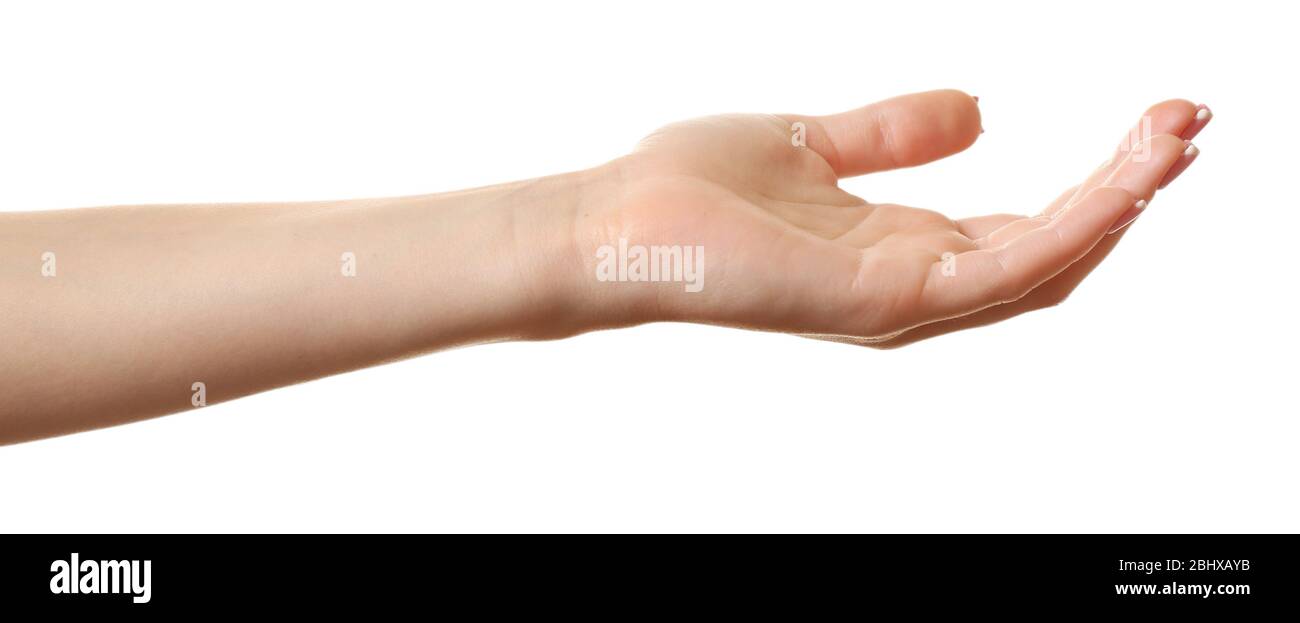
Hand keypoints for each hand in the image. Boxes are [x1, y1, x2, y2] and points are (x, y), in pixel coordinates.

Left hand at [581, 90, 1208, 343]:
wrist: (615, 222)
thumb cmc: (692, 190)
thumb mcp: (817, 142)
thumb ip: (896, 134)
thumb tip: (980, 108)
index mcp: (902, 248)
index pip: (1026, 229)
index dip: (1099, 182)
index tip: (1156, 120)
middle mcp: (914, 286)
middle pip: (1053, 252)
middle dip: (1129, 191)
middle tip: (1189, 120)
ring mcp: (903, 302)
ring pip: (1046, 265)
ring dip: (1120, 204)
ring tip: (1176, 136)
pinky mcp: (885, 298)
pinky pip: (1003, 270)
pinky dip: (1072, 225)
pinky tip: (1119, 177)